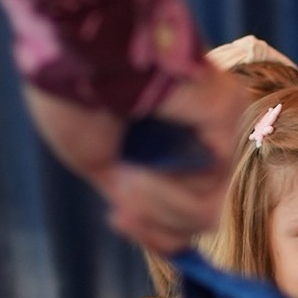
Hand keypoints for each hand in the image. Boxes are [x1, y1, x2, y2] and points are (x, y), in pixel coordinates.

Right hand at [27, 62, 248, 255]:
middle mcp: (200, 130)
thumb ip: (138, 206)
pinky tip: (136, 175)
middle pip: (197, 218)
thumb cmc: (73, 97)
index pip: (186, 207)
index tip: (118, 218)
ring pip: (205, 213)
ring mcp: (219, 122)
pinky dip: (168, 198)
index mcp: (169, 138)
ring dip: (156, 208)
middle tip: (119, 209)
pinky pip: (210, 195)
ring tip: (125, 179)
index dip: (153, 227)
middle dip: (152, 220)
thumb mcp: (100, 165)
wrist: (70, 49)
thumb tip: (171, 247)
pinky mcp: (227, 116)